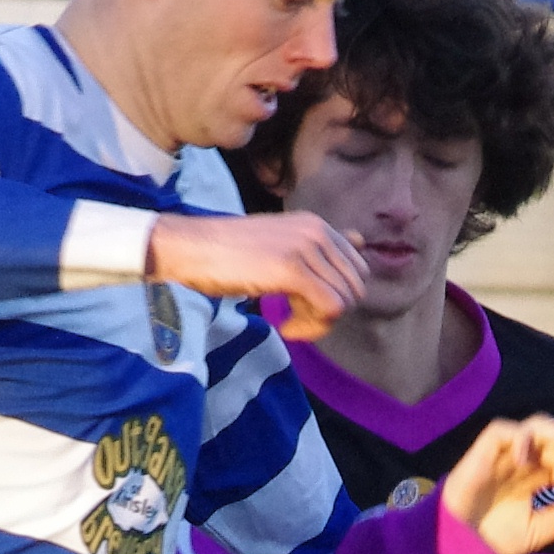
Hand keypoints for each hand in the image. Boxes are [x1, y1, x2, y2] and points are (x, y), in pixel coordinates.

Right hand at [147, 212, 368, 341]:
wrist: (193, 248)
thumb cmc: (228, 253)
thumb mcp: (281, 243)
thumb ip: (321, 245)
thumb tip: (360, 240)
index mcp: (318, 225)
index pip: (357, 271)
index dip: (336, 298)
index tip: (304, 307)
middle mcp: (318, 231)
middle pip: (354, 289)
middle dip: (330, 314)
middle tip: (296, 320)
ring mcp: (306, 248)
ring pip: (344, 301)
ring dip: (318, 323)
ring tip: (288, 322)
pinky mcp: (292, 269)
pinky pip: (329, 308)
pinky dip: (311, 328)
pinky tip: (285, 326)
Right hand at [442, 416, 553, 553]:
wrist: (453, 548)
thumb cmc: (489, 539)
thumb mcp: (540, 530)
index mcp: (541, 475)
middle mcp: (528, 459)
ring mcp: (507, 453)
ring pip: (542, 426)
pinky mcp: (484, 450)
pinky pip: (506, 431)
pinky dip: (521, 440)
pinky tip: (529, 464)